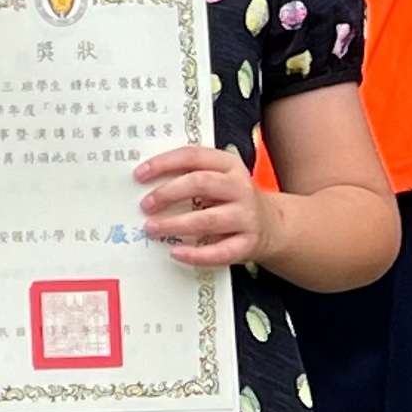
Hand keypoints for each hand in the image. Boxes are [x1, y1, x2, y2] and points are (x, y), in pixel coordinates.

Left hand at [137, 143, 263, 269]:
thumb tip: (145, 182)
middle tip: (145, 205)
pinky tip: (175, 253)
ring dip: (175, 224)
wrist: (272, 225)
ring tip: (151, 228)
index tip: (139, 175)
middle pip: (200, 184)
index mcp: (229, 165)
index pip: (193, 156)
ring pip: (208, 219)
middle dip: (168, 193)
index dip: (164, 163)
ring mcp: (246, 216)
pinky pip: (220, 251)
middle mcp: (240, 187)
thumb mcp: (217, 178)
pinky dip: (196, 254)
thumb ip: (189, 174)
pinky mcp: (248, 243)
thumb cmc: (231, 199)